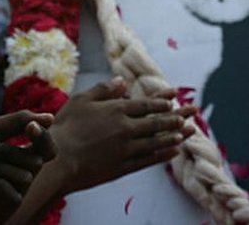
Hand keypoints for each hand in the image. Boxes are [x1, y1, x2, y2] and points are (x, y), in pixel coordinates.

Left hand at [0, 111, 54, 224]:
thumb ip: (19, 121)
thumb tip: (51, 118)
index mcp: (18, 159)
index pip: (46, 149)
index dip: (43, 137)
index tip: (30, 127)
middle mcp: (19, 178)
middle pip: (36, 161)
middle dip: (8, 151)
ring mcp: (11, 196)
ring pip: (25, 177)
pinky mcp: (2, 213)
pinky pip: (15, 196)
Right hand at [47, 78, 196, 192]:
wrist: (55, 162)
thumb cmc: (64, 129)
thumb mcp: (81, 101)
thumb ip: (104, 89)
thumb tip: (123, 81)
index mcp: (116, 110)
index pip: (146, 103)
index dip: (162, 99)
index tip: (175, 96)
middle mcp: (126, 128)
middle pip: (158, 120)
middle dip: (177, 114)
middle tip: (193, 110)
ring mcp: (126, 149)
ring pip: (157, 140)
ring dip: (175, 134)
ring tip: (189, 130)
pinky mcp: (123, 167)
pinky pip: (149, 159)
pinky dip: (163, 154)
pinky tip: (174, 150)